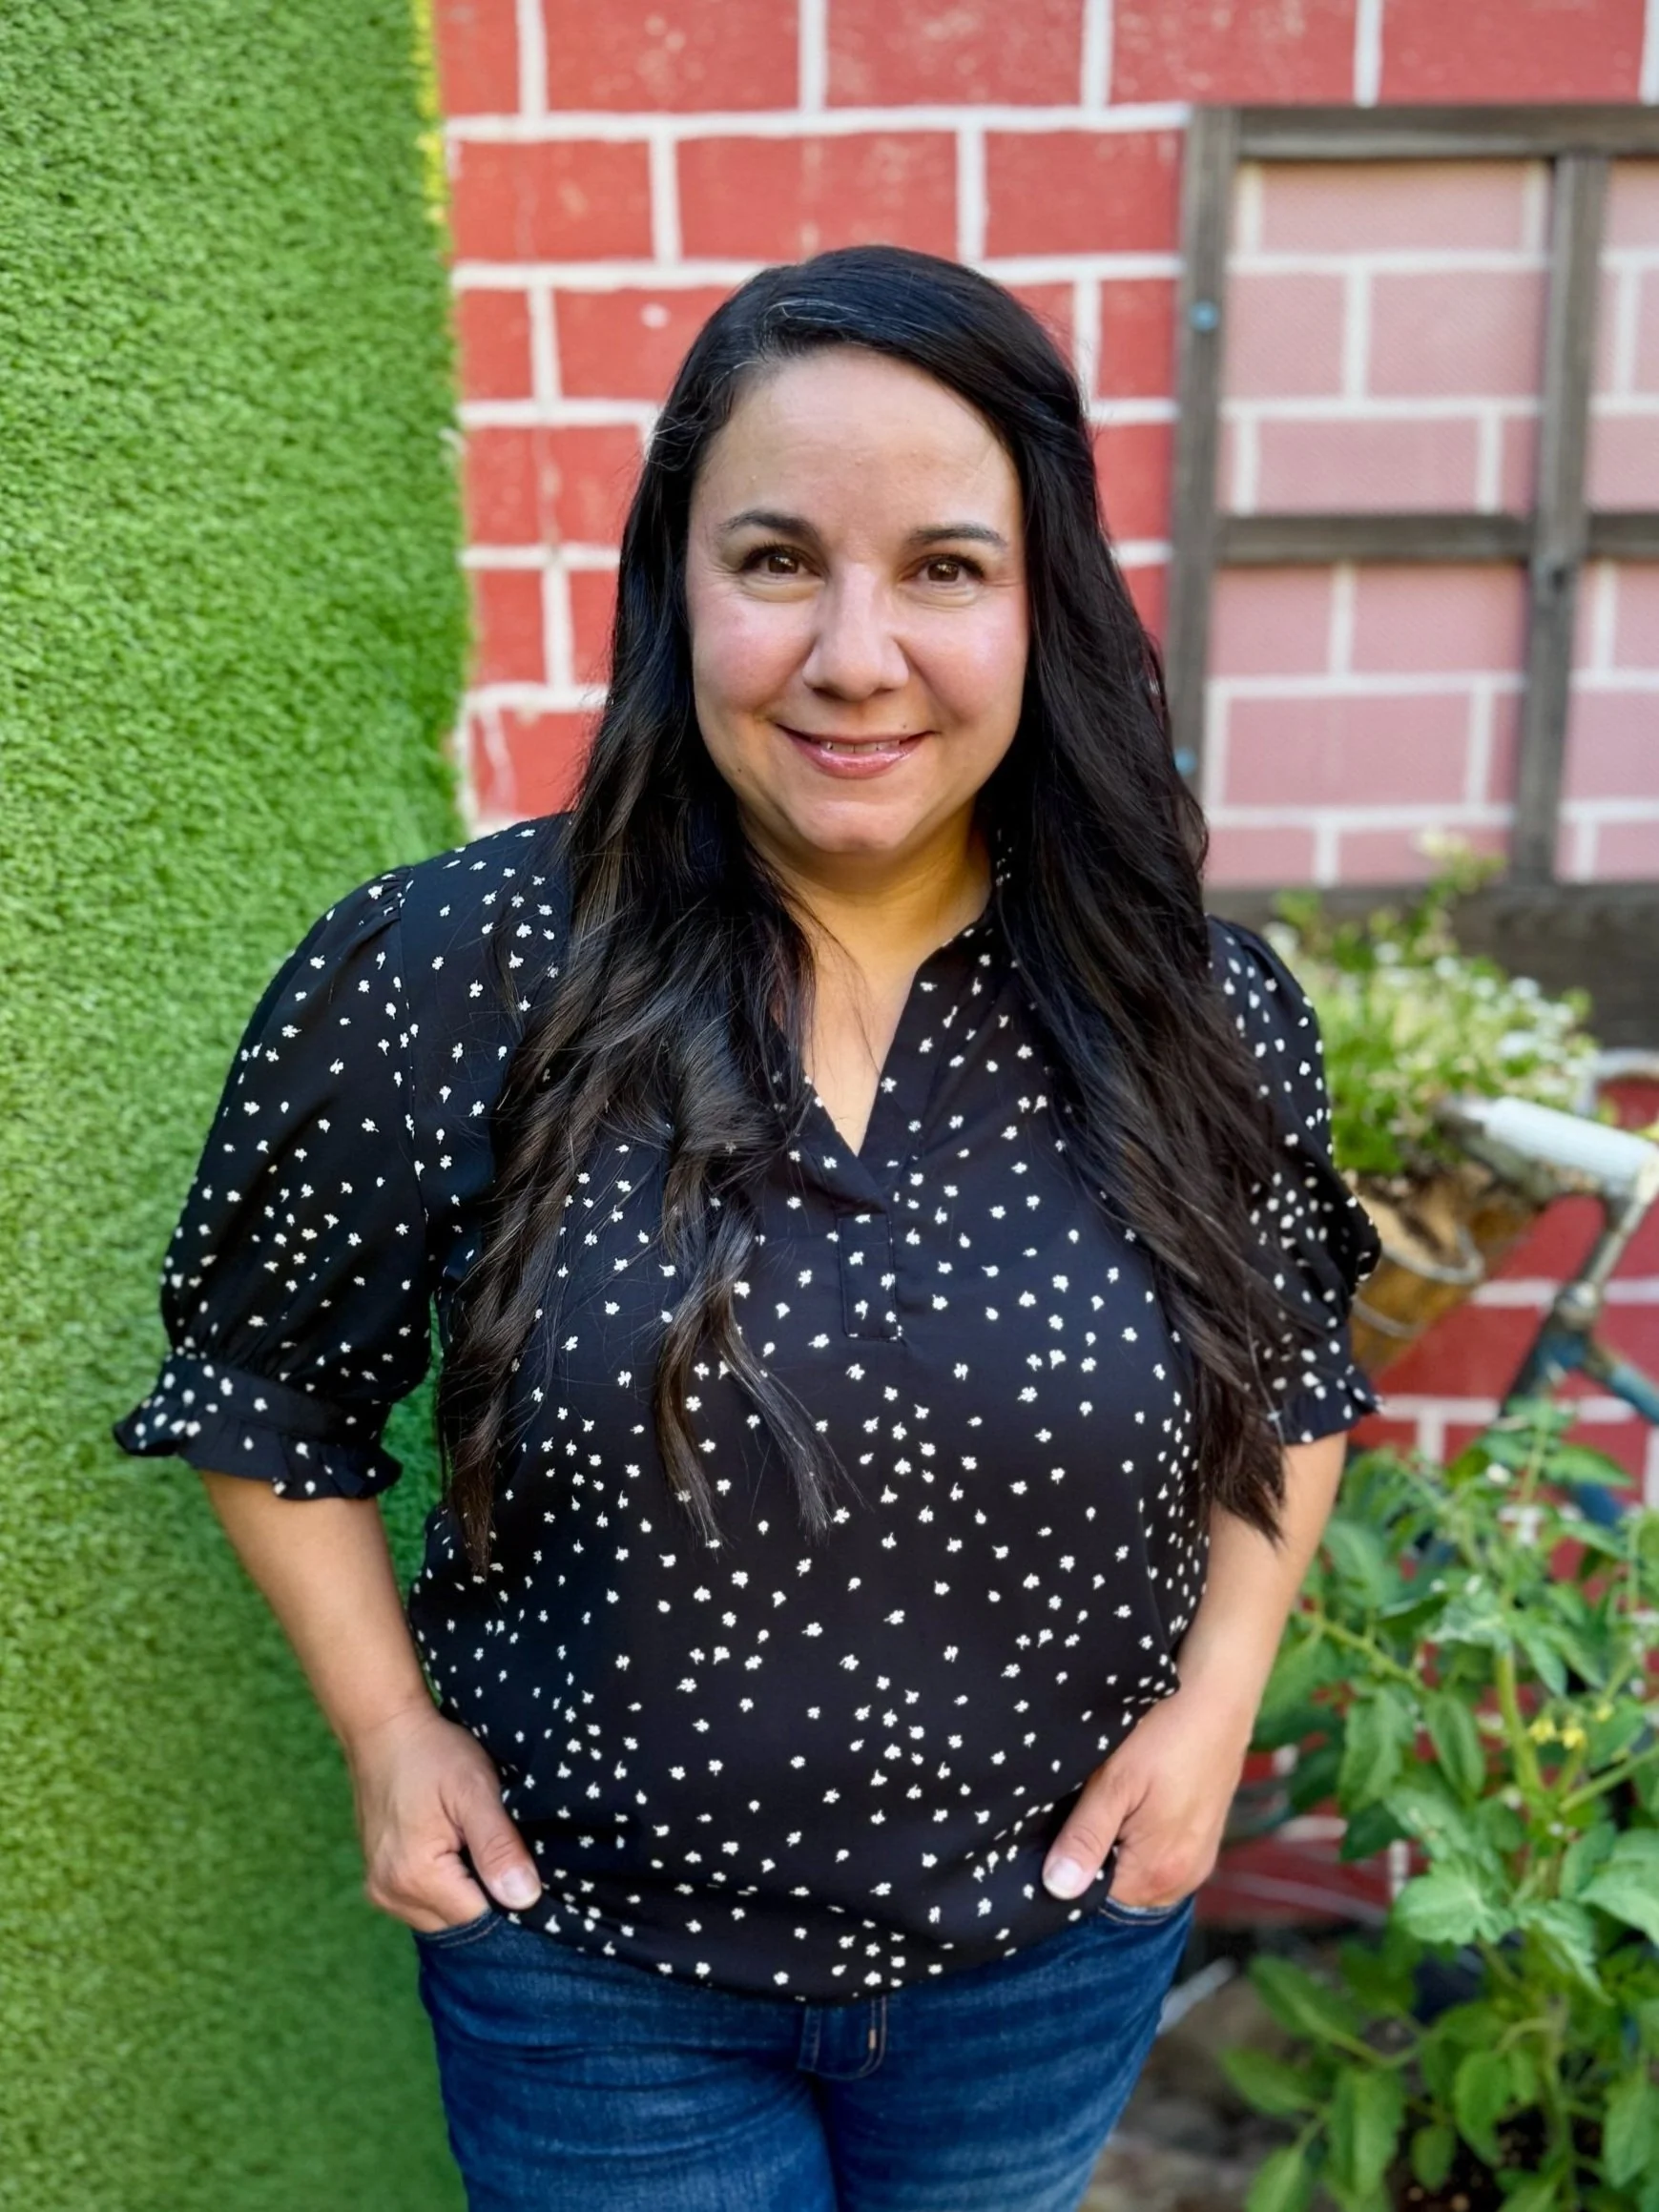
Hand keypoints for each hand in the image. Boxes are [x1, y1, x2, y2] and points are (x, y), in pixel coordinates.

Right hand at [347, 1703, 541, 1932]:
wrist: (386, 1729)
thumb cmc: (434, 1753)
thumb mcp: (476, 1790)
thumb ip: (499, 1847)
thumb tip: (525, 1898)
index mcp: (415, 1877)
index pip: (479, 1917)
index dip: (509, 1895)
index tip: (522, 1861)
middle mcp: (390, 1894)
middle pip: (459, 1922)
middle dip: (487, 1894)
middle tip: (502, 1847)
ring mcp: (380, 1890)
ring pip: (443, 1916)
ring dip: (466, 1890)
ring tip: (477, 1844)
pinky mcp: (379, 1880)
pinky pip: (424, 1903)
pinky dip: (447, 1885)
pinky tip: (457, 1850)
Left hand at [1041, 1682, 1255, 1908]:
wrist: (1218, 1695)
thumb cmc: (1164, 1734)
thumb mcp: (1113, 1782)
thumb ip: (1084, 1839)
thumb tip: (1056, 1890)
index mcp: (1159, 1874)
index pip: (1094, 1898)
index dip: (1069, 1865)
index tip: (1061, 1825)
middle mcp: (1184, 1879)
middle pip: (1119, 1887)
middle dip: (1096, 1854)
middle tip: (1088, 1803)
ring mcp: (1198, 1860)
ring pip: (1138, 1869)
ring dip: (1119, 1842)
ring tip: (1115, 1796)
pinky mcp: (1204, 1838)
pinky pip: (1160, 1853)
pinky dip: (1142, 1834)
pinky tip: (1137, 1797)